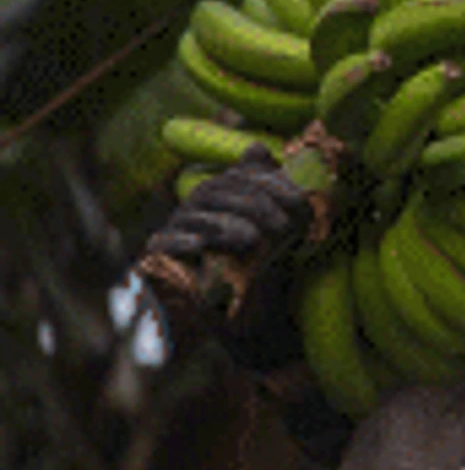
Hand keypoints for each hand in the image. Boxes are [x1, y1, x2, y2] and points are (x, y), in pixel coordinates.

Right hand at [143, 142, 313, 359]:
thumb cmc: (262, 270)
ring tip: (254, 240)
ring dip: (226, 225)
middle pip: (215, 192)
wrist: (250, 322)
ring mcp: (174, 237)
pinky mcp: (158, 264)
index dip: (268, 183)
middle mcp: (194, 212)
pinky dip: (183, 243)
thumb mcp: (277, 228)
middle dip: (253, 205)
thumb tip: (256, 147)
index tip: (300, 201)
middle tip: (282, 226)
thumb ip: (272, 191)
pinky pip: (163, 246)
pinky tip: (204, 248)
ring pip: (194, 217)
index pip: (237, 177)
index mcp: (219, 199)